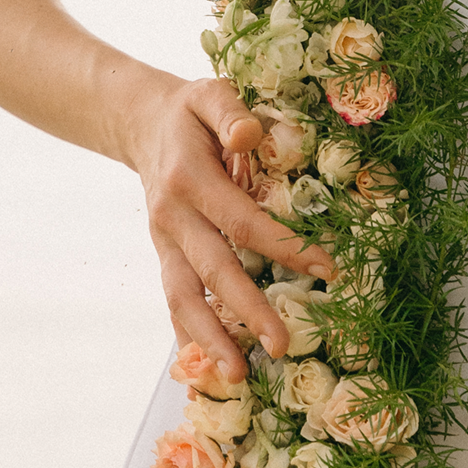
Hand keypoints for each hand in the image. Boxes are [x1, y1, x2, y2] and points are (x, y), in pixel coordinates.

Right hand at [132, 77, 332, 379]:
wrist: (139, 124)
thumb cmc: (189, 112)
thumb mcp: (208, 94)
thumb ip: (230, 110)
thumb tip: (252, 132)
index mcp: (190, 179)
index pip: (242, 221)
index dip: (285, 246)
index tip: (327, 268)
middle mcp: (173, 216)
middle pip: (213, 270)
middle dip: (247, 311)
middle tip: (282, 345)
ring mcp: (165, 241)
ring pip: (183, 297)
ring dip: (209, 338)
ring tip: (237, 374)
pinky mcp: (165, 254)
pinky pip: (173, 299)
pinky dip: (187, 334)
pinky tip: (206, 366)